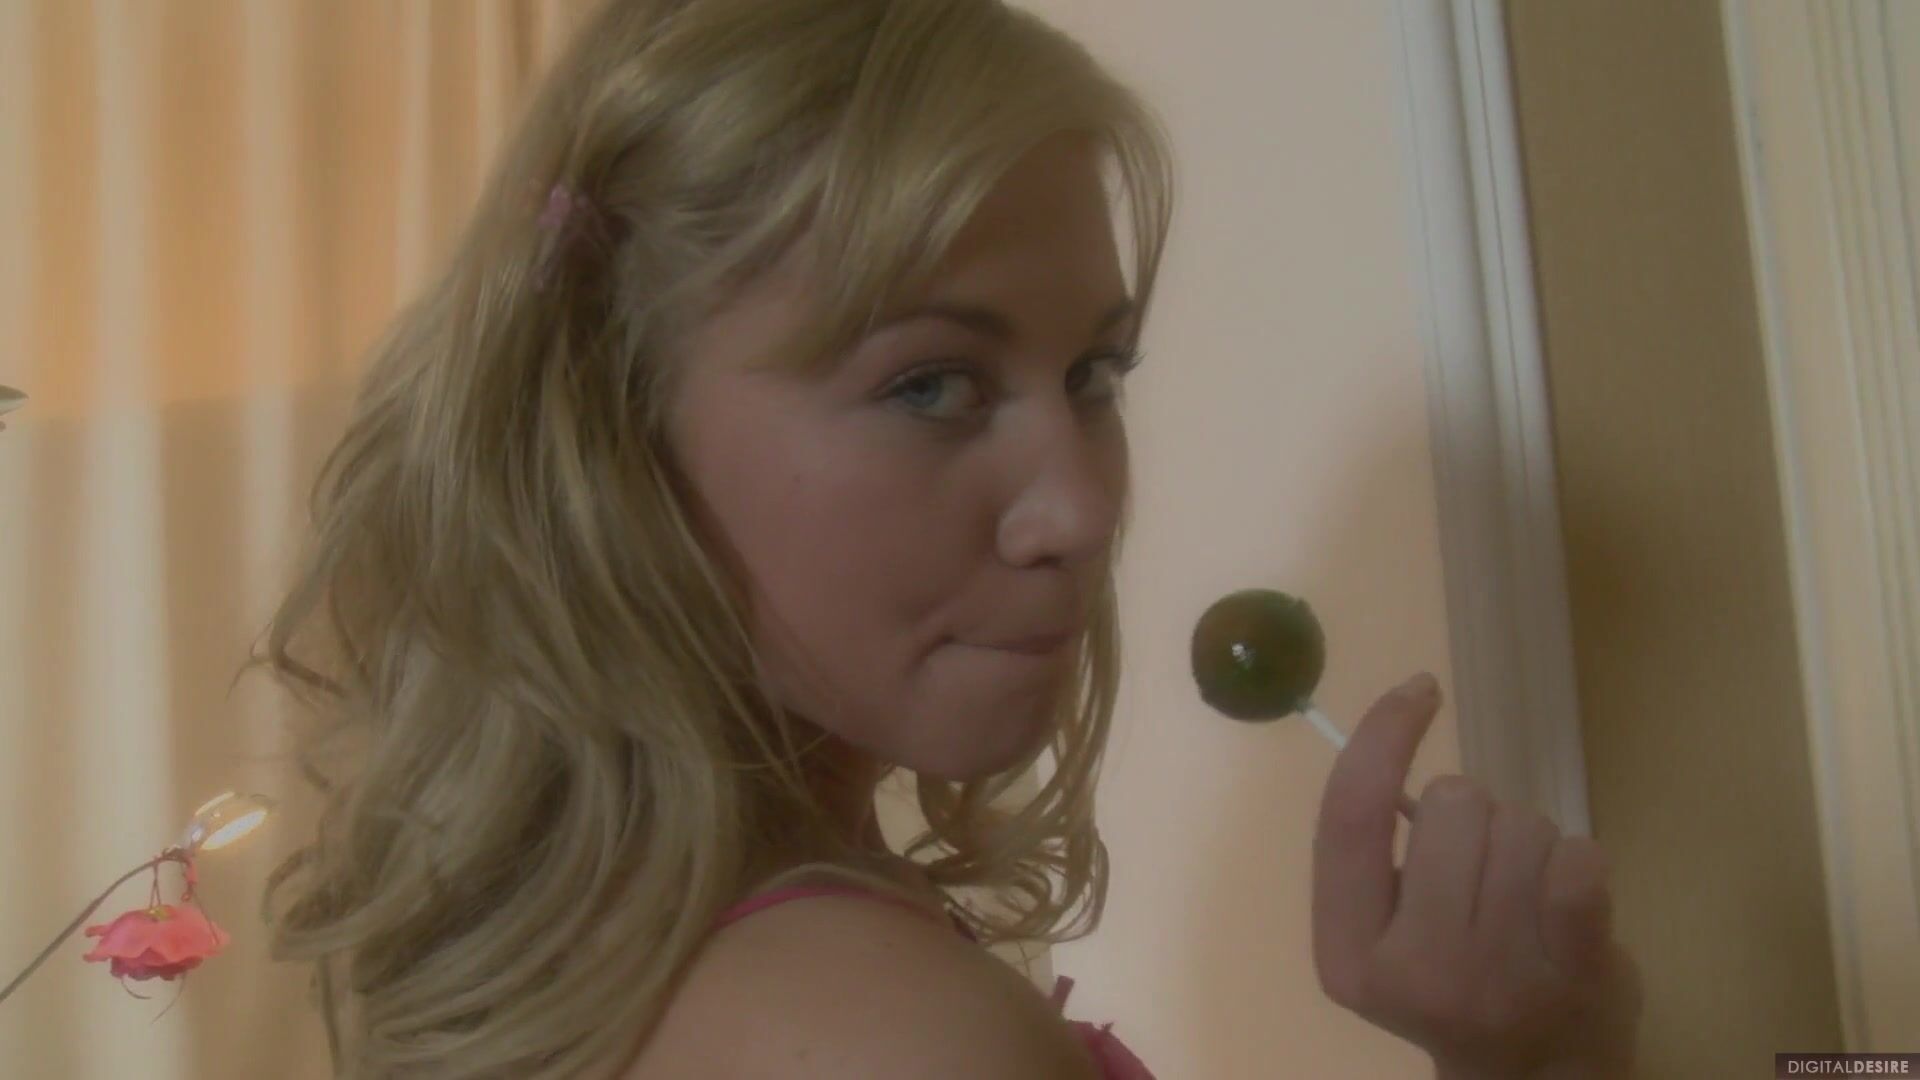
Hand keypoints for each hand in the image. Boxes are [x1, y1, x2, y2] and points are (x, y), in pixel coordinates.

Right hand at [1309, 674, 1643, 1077]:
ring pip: (1520, 824)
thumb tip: (1398, 721)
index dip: (1382, 737)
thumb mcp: (1384, 932)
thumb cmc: (1459, 982)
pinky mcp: (1575, 974)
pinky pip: (1578, 862)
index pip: (1350, 816)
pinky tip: (1574, 902)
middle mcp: (1413, 968)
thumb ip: (1380, 852)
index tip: (1419, 690)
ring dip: (1533, 843)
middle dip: (1477, 814)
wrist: (1539, 1079)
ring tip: (1532, 901)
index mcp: (1348, 953)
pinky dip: (1582, 860)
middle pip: (1450, 804)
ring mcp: (1496, 977)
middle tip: (1486, 874)